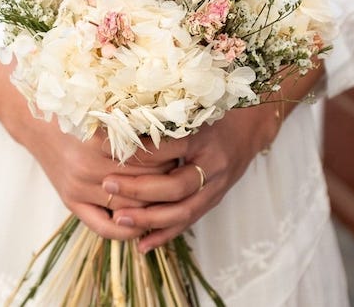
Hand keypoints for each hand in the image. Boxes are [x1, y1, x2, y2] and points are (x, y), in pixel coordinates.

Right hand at [0, 51, 175, 239]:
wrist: (35, 122)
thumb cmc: (74, 110)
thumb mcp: (101, 106)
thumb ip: (132, 115)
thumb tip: (171, 117)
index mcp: (100, 140)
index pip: (149, 157)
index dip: (172, 156)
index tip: (187, 151)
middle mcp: (89, 167)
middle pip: (142, 182)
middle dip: (166, 180)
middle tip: (184, 173)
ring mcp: (79, 188)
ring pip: (128, 207)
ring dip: (151, 205)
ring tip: (170, 198)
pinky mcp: (71, 202)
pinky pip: (103, 227)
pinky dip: (126, 230)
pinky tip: (142, 224)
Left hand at [102, 102, 280, 251]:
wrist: (247, 129)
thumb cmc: (212, 115)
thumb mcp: (188, 110)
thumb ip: (159, 120)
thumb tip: (118, 125)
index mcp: (203, 137)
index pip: (165, 148)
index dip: (136, 152)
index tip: (106, 150)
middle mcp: (212, 165)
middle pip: (174, 186)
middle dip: (138, 190)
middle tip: (108, 185)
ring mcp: (215, 187)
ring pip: (182, 211)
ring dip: (149, 219)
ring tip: (118, 219)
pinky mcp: (213, 200)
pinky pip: (188, 222)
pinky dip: (164, 235)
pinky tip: (142, 245)